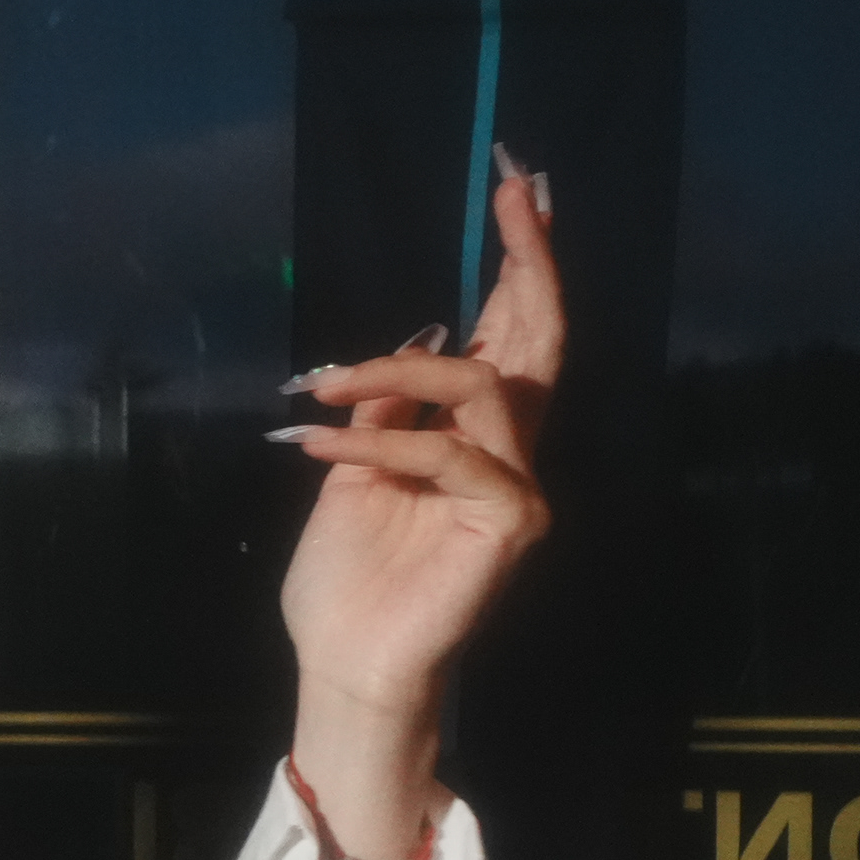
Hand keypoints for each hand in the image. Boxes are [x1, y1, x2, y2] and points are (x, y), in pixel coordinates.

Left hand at [274, 151, 563, 859]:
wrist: (343, 666)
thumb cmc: (346, 584)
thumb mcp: (349, 472)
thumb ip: (382, 410)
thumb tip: (410, 336)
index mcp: (476, 439)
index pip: (511, 339)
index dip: (518, 268)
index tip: (513, 194)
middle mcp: (511, 455)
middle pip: (541, 341)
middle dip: (528, 263)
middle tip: (515, 195)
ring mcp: (518, 489)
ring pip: (482, 386)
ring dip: (396, 370)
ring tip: (326, 384)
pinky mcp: (510, 524)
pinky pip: (450, 455)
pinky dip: (380, 443)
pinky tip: (318, 445)